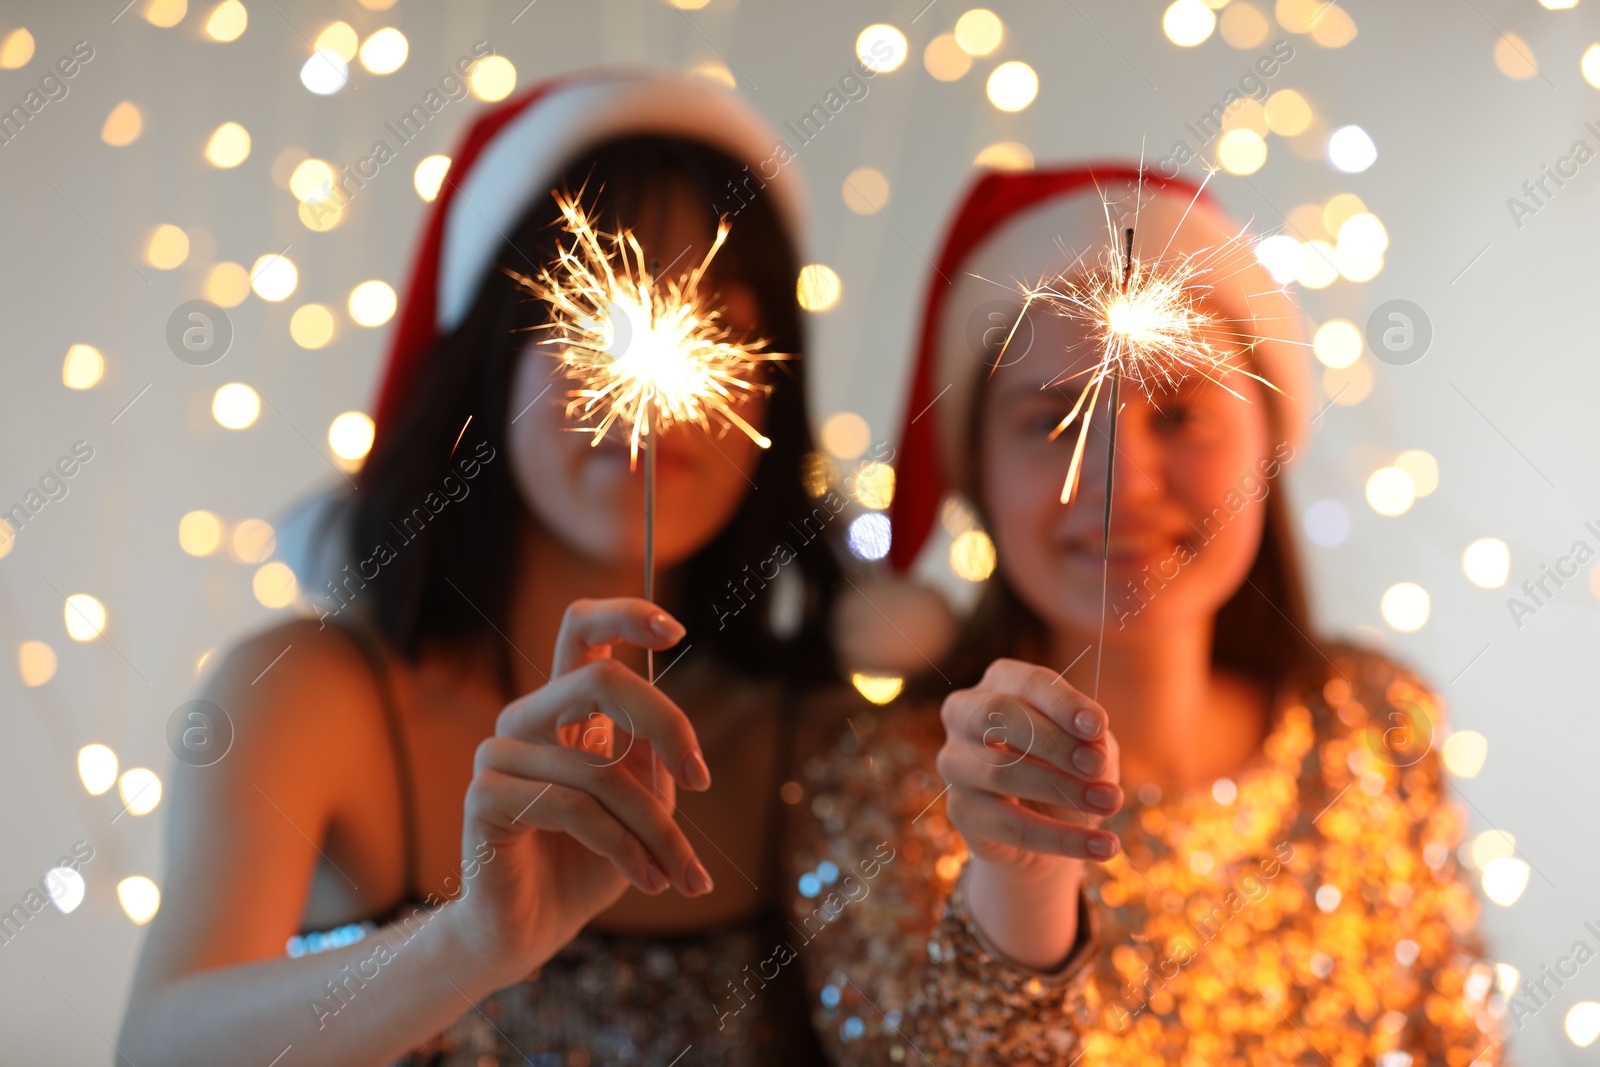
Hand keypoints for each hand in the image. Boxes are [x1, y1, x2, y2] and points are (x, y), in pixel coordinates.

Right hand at [447, 598, 713, 991]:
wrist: (532, 931)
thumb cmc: (590, 864)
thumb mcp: (642, 806)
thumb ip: (654, 759)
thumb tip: (674, 737)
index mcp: (563, 708)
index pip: (581, 630)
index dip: (626, 614)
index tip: (677, 629)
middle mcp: (527, 718)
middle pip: (600, 678)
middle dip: (665, 724)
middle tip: (700, 779)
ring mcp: (499, 753)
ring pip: (602, 769)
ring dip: (657, 828)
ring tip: (682, 872)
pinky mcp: (484, 796)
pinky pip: (574, 807)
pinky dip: (624, 848)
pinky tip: (647, 880)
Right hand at [937, 658, 1121, 966]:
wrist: (1049, 821)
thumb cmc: (1069, 764)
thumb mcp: (1088, 744)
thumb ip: (1089, 738)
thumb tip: (1091, 744)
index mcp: (1000, 682)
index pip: (1028, 683)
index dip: (1062, 703)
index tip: (1099, 726)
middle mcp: (965, 713)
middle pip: (998, 716)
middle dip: (1053, 741)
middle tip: (1098, 765)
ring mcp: (955, 762)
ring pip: (1001, 771)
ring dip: (1062, 788)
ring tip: (1111, 802)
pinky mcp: (959, 810)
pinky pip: (1011, 826)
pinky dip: (1062, 838)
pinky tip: (1103, 845)